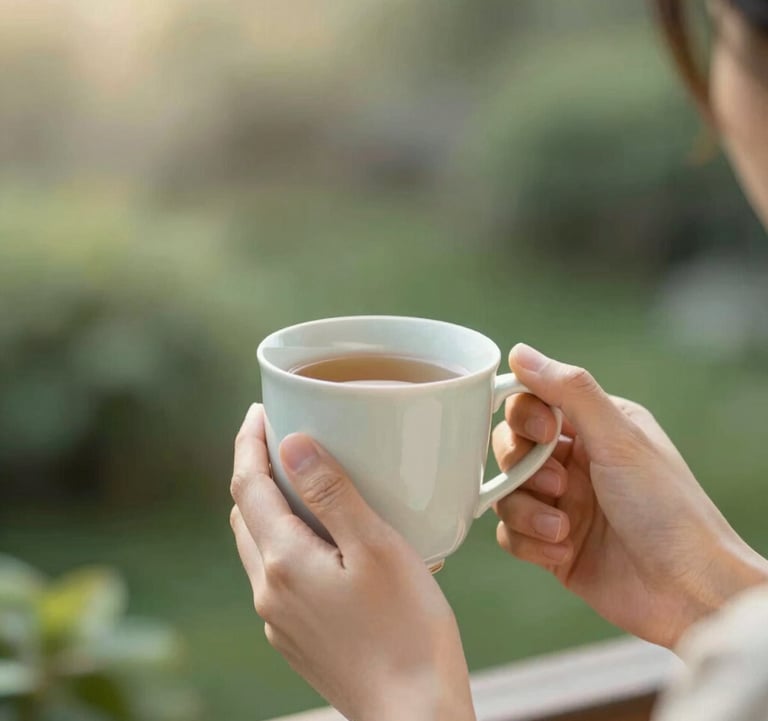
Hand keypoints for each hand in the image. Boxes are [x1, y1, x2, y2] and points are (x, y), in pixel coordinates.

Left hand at [229, 405, 475, 720]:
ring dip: (271, 507)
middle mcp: (269, 590)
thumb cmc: (407, 629)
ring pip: (261, 545)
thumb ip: (330, 493)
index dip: (248, 443)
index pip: (247, 485)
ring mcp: (280, 618)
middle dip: (256, 471)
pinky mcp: (297, 636)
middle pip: (246, 514)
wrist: (413, 713)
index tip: (257, 411)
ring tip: (306, 482)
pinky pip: (280, 574)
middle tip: (282, 438)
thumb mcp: (375, 547)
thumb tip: (290, 444)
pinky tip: (327, 540)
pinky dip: (289, 541)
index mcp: (283, 561)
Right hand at [492, 344, 767, 647]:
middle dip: (523, 468)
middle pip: (509, 448)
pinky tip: (563, 551)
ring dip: (527, 511)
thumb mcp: (619, 438)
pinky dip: (531, 543)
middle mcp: (574, 462)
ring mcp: (561, 504)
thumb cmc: (666, 508)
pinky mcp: (551, 545)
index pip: (531, 404)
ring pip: (505, 493)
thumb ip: (569, 391)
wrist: (688, 591)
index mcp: (594, 428)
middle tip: (558, 484)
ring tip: (563, 528)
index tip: (545, 434)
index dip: (525, 417)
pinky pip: (510, 534)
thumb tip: (520, 351)